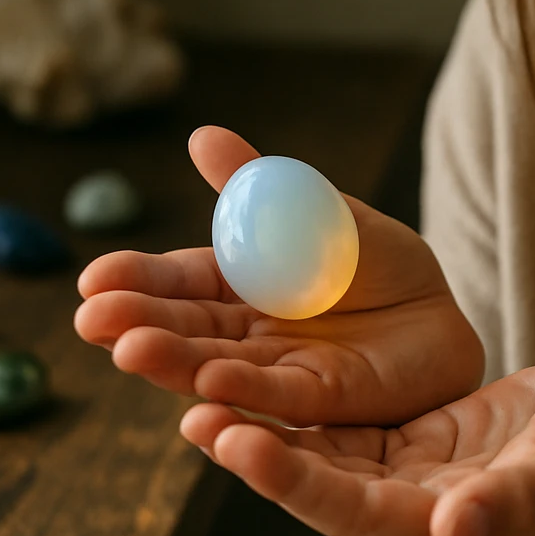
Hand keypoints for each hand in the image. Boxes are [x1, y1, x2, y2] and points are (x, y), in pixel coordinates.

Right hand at [72, 126, 484, 426]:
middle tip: (91, 319)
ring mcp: (278, 370)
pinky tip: (207, 383)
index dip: (136, 281)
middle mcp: (246, 332)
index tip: (92, 280)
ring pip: (217, 367)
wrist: (444, 313)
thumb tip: (201, 135)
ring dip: (172, 361)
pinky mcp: (322, 400)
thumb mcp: (321, 209)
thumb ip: (260, 185)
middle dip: (135, 324)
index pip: (178, 282)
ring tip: (129, 349)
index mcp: (239, 281)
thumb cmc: (377, 262)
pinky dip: (242, 390)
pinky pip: (279, 396)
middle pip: (185, 329)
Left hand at [178, 340, 534, 535]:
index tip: (237, 441)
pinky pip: (343, 414)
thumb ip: (525, 497)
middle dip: (252, 445)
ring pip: (320, 446)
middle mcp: (420, 503)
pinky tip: (255, 353)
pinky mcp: (416, 432)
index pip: (356, 510)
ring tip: (192, 378)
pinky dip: (298, 388)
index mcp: (457, 520)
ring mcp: (415, 469)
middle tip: (186, 405)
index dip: (294, 481)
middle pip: (318, 481)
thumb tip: (454, 534)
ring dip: (260, 415)